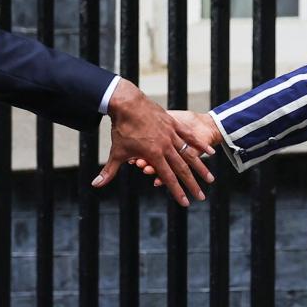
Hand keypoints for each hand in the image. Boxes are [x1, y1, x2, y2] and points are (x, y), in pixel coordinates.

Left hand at [93, 80, 215, 206]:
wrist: (127, 103)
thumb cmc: (121, 129)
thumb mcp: (116, 152)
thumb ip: (109, 171)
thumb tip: (95, 185)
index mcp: (154, 155)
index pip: (168, 178)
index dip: (177, 192)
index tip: (185, 203)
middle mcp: (165, 147)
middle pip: (182, 169)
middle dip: (192, 185)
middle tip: (201, 197)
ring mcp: (171, 135)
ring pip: (189, 154)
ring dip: (200, 168)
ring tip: (211, 179)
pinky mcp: (173, 124)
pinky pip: (189, 137)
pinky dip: (199, 145)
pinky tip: (211, 153)